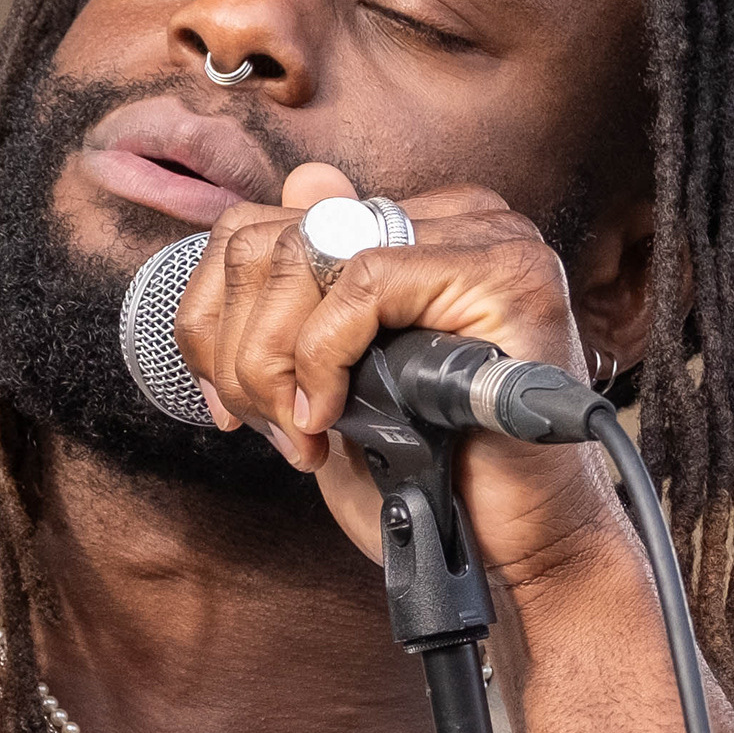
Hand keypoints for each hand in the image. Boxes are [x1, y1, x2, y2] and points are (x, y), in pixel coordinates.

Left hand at [168, 160, 633, 584]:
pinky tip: (332, 416)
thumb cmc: (436, 476)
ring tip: (300, 432)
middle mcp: (458, 219)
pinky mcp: (506, 276)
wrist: (513, 549)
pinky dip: (324, 356)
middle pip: (276, 236)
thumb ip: (305, 299)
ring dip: (274, 359)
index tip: (227, 402)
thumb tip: (301, 183)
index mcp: (418, 232)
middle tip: (267, 426)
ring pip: (311, 251)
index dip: (220, 320)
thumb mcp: (337, 384)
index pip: (270, 226)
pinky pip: (366, 282)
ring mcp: (490, 239)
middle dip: (239, 347)